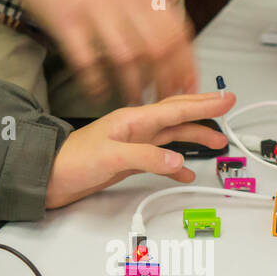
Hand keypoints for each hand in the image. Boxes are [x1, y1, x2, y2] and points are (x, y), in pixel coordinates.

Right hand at [0, 0, 196, 103]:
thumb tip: (164, 31)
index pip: (178, 30)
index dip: (186, 64)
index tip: (188, 86)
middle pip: (158, 49)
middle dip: (165, 83)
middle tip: (164, 102)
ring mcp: (95, 7)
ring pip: (127, 59)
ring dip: (134, 87)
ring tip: (135, 102)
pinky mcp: (65, 20)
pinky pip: (88, 62)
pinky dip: (95, 83)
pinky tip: (98, 92)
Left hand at [45, 91, 233, 208]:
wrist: (49, 178)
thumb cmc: (71, 162)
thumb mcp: (111, 157)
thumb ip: (146, 158)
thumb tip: (178, 161)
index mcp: (132, 119)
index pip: (176, 108)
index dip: (203, 103)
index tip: (225, 98)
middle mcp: (136, 127)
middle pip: (177, 115)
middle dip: (204, 110)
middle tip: (228, 105)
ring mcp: (133, 143)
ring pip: (172, 135)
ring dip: (194, 136)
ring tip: (217, 140)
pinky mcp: (129, 160)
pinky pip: (160, 159)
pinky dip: (176, 165)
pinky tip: (185, 172)